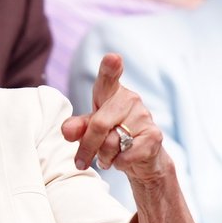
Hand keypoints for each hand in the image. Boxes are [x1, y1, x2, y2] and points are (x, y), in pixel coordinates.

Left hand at [60, 53, 170, 184]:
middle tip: (80, 162)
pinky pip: (125, 156)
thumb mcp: (89, 130)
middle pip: (98, 125)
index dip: (110, 68)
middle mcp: (130, 99)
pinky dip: (119, 164)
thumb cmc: (111, 136)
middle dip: (87, 147)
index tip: (113, 58)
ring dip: (104, 157)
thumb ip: (77, 127)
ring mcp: (145, 116)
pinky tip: (123, 160)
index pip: (109, 77)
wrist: (141, 158)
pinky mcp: (154, 136)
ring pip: (111, 143)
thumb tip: (67, 131)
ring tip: (107, 157)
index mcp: (111, 93)